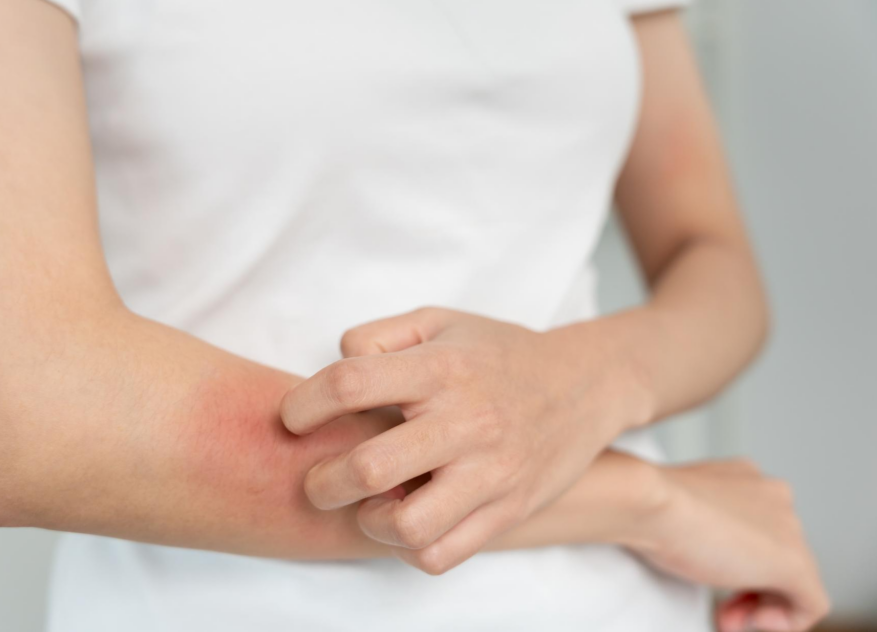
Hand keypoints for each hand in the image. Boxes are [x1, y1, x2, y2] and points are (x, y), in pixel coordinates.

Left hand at [279, 307, 646, 572]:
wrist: (584, 384)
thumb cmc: (497, 353)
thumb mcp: (441, 320)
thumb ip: (380, 335)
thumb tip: (335, 364)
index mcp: (442, 367)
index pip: (350, 384)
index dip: (304, 405)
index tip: (292, 418)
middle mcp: (466, 420)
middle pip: (369, 467)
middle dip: (322, 482)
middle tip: (318, 480)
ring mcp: (491, 471)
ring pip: (407, 525)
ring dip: (368, 522)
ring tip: (366, 507)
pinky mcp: (508, 509)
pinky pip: (443, 554)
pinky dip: (409, 548)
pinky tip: (403, 522)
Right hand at [628, 459, 829, 631]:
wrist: (648, 502)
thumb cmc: (647, 505)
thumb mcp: (674, 512)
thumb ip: (695, 523)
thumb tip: (697, 550)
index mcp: (744, 477)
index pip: (756, 528)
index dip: (733, 562)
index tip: (705, 580)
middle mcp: (773, 495)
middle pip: (775, 555)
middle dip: (747, 589)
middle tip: (719, 609)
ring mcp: (788, 527)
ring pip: (795, 579)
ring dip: (761, 607)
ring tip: (727, 619)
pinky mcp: (795, 562)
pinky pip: (812, 603)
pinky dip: (787, 622)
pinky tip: (753, 622)